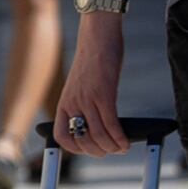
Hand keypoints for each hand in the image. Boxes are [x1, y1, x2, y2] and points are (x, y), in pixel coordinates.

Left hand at [49, 19, 128, 157]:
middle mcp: (73, 103)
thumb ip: (83, 103)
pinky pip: (111, 124)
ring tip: (122, 148)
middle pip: (82, 141)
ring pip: (98, 136)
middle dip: (98, 152)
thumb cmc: (93, 60)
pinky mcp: (104, 93)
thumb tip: (97, 124)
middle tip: (111, 150)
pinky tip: (126, 141)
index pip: (61, 136)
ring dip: (112, 148)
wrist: (97, 36)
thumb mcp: (80, 85)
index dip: (74, 149)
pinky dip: (120, 138)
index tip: (89, 150)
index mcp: (65, 103)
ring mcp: (87, 99)